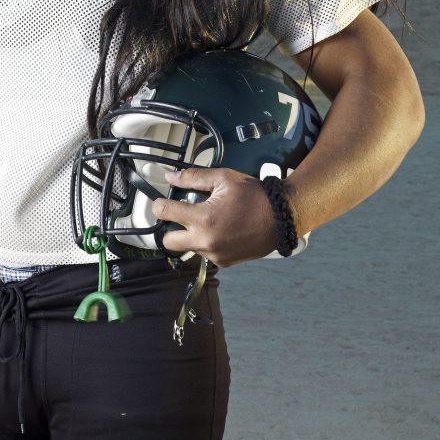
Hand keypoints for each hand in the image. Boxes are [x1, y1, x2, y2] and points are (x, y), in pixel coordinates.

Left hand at [152, 167, 276, 267]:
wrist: (281, 218)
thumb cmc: (253, 196)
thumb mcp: (223, 178)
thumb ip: (193, 177)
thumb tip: (170, 177)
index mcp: (203, 218)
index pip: (165, 213)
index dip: (158, 204)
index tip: (160, 202)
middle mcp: (205, 241)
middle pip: (168, 241)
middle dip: (168, 228)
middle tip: (179, 215)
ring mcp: (214, 254)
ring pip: (187, 248)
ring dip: (189, 235)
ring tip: (206, 219)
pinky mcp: (224, 262)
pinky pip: (204, 253)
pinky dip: (206, 242)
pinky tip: (219, 229)